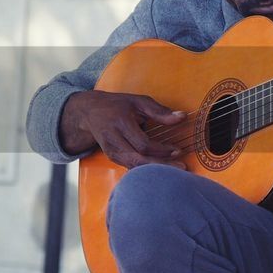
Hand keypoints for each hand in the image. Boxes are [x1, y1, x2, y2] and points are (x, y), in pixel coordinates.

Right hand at [59, 90, 186, 168]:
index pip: (143, 144)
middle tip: (181, 167)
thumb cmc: (117, 105)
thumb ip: (160, 111)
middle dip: (160, 165)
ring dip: (154, 170)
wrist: (89, 113)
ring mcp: (110, 151)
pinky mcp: (112, 158)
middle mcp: (113, 140)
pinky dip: (146, 170)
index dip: (162, 149)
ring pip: (134, 167)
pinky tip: (160, 170)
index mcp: (120, 123)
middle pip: (138, 160)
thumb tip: (182, 116)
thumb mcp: (138, 102)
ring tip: (173, 170)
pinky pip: (131, 167)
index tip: (178, 150)